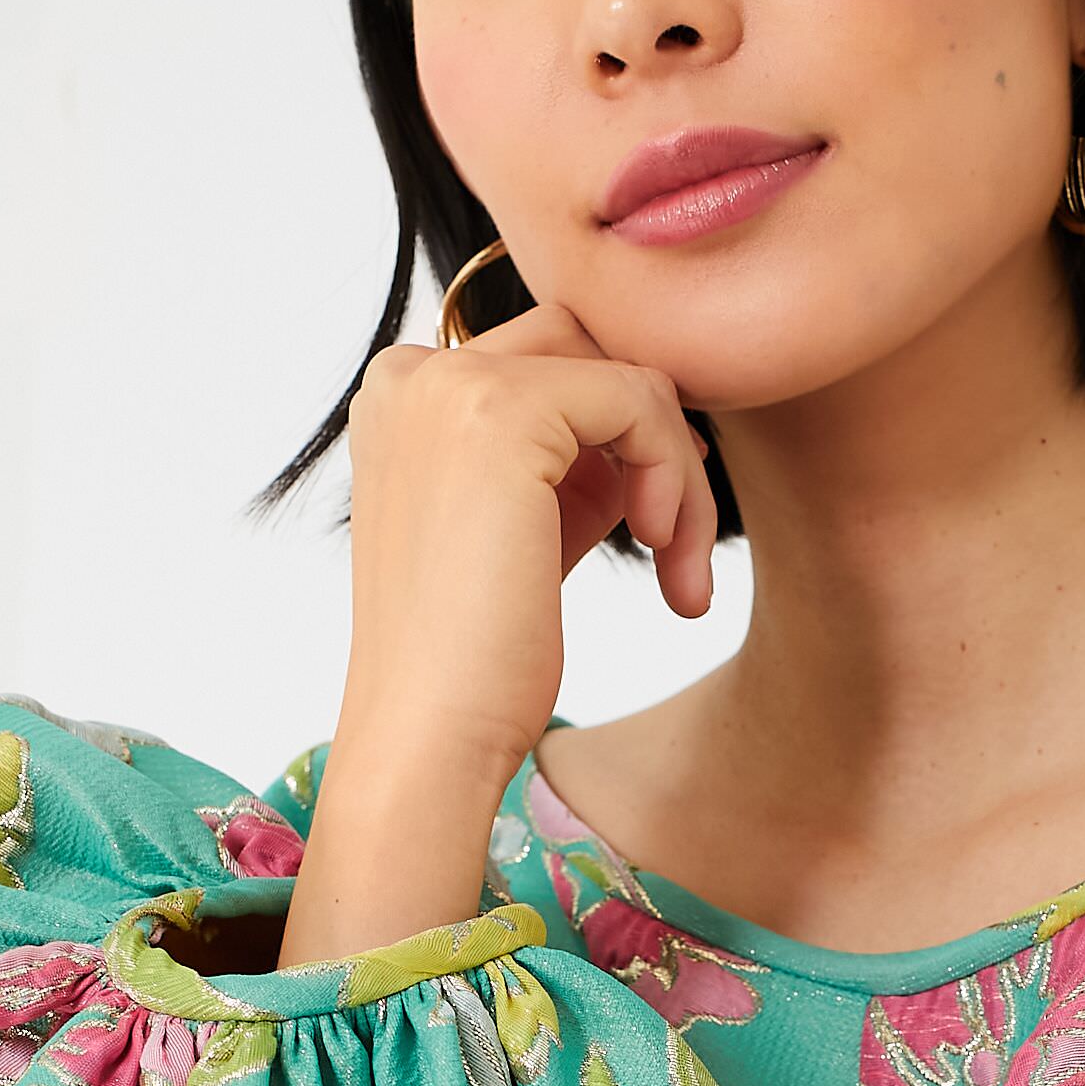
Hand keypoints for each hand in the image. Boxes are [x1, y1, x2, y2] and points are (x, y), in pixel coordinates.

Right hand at [277, 302, 718, 969]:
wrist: (431, 736)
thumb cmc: (477, 665)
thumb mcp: (525, 536)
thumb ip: (569, 466)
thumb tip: (650, 423)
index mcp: (403, 399)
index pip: (548, 361)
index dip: (619, 435)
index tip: (654, 527)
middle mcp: (411, 372)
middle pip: (587, 348)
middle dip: (654, 440)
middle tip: (678, 549)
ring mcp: (448, 383)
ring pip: (622, 374)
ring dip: (676, 470)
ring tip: (681, 570)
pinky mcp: (503, 410)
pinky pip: (639, 401)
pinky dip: (674, 476)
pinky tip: (663, 552)